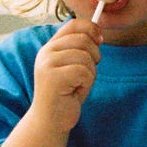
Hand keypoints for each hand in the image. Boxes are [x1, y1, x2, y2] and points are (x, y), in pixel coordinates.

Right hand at [32, 19, 100, 134]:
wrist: (50, 121)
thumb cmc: (65, 95)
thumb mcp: (73, 67)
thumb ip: (81, 49)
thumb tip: (98, 32)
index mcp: (50, 47)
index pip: (73, 24)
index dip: (91, 28)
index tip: (100, 40)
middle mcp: (46, 52)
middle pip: (83, 40)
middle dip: (94, 57)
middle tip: (86, 74)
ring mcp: (47, 64)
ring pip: (85, 57)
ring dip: (90, 74)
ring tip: (78, 85)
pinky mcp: (53, 77)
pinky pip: (84, 72)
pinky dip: (86, 84)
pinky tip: (76, 92)